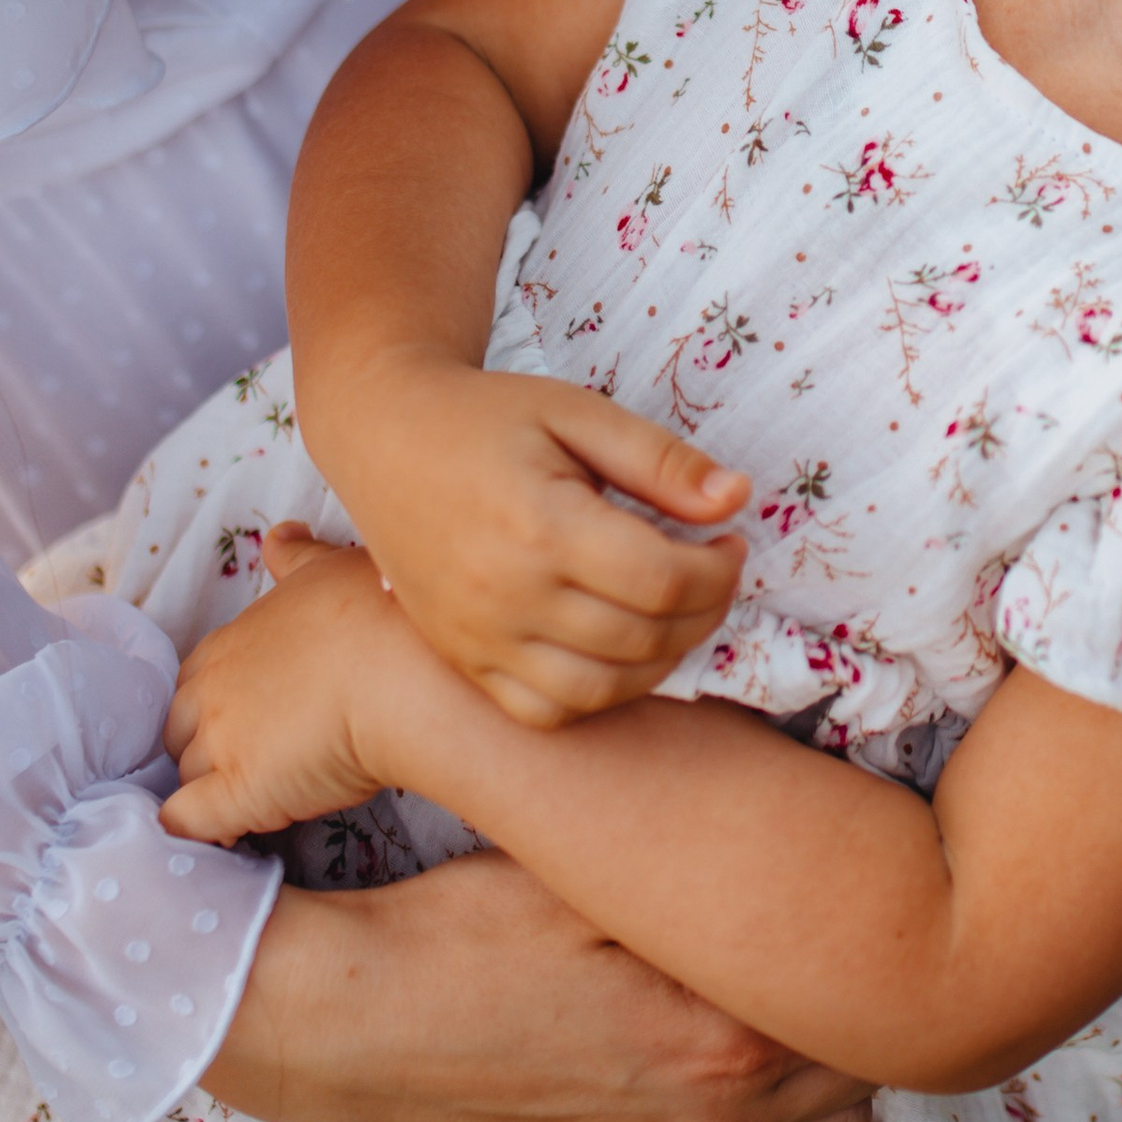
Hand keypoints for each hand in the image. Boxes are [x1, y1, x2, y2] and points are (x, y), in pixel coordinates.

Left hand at [161, 523, 455, 842]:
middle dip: (200, 747)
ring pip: (185, 775)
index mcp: (232, 641)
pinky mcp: (239, 793)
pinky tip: (219, 840)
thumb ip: (298, 559)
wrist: (404, 669)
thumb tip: (280, 535)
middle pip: (179, 728)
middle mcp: (213, 691)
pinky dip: (195, 833)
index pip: (197, 680)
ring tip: (243, 807)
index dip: (216, 703)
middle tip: (245, 763)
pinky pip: (191, 821)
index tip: (246, 717)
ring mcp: (221, 744)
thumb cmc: (379, 612)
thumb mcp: (332, 569)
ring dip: (206, 789)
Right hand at [202, 849, 876, 1121]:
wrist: (356, 1028)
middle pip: (860, 1063)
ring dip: (835, 1070)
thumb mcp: (586, 873)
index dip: (864, 934)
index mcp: (717, 1032)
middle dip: (859, 998)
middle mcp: (716, 1117)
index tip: (859, 887)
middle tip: (837, 934)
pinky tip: (761, 1087)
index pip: (856, 994)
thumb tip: (791, 840)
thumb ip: (698, 872)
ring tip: (799, 999)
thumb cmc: (463, 933)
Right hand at [326, 355, 748, 723]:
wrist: (384, 437)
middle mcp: (506, 594)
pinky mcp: (463, 658)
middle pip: (642, 637)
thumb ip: (660, 460)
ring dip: (662, 660)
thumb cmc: (485, 417)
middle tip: (714, 572)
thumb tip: (737, 497)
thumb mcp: (578, 412)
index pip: (662, 579)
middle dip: (704, 610)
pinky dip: (597, 694)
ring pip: (601, 688)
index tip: (728, 539)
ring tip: (677, 611)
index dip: (718, 569)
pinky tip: (620, 648)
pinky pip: (544, 709)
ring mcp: (479, 637)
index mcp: (541, 524)